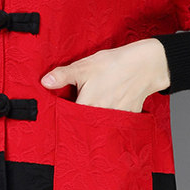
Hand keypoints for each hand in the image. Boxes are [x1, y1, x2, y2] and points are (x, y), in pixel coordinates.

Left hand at [40, 39, 169, 111]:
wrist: (145, 65)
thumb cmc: (113, 65)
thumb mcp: (83, 67)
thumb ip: (63, 76)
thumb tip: (45, 82)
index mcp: (87, 106)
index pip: (69, 119)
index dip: (64, 118)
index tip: (59, 117)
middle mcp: (101, 117)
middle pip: (84, 124)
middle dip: (79, 121)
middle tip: (77, 113)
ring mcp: (115, 118)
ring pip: (99, 124)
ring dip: (94, 121)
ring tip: (93, 111)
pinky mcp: (127, 117)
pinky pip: (115, 123)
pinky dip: (110, 118)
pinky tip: (109, 108)